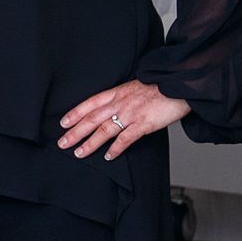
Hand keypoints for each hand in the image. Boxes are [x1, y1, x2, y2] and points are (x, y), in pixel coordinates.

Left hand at [59, 80, 189, 161]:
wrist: (179, 83)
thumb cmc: (159, 85)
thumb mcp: (134, 86)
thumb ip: (121, 96)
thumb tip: (111, 108)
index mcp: (116, 92)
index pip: (90, 103)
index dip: (75, 113)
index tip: (63, 123)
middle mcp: (120, 103)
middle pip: (91, 119)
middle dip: (75, 132)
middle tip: (62, 143)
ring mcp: (131, 114)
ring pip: (104, 131)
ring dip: (90, 143)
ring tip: (79, 153)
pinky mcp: (144, 124)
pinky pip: (126, 139)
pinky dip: (115, 149)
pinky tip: (108, 156)